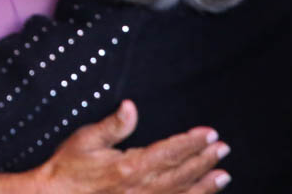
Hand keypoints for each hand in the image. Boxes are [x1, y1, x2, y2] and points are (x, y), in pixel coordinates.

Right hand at [31, 100, 229, 193]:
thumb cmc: (69, 167)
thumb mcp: (86, 139)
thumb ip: (113, 125)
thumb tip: (131, 107)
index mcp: (130, 168)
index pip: (170, 152)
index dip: (192, 142)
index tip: (210, 133)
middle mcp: (141, 189)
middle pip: (181, 174)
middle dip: (204, 160)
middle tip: (223, 149)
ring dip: (204, 185)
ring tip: (223, 176)